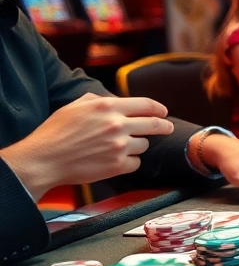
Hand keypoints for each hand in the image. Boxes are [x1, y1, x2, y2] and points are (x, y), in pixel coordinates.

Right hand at [0, 94, 173, 197]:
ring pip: (144, 145)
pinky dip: (129, 162)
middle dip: (164, 126)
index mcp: (107, 106)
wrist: (43, 160)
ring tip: (119, 147)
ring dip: (137, 145)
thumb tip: (114, 100)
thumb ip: (97, 99)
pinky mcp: (117, 165)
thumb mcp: (74, 106)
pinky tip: (115, 160)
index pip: (146, 104)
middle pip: (155, 125)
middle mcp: (117, 124)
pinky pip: (136, 163)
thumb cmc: (55, 132)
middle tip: (168, 128)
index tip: (164, 112)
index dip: (158, 109)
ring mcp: (119, 146)